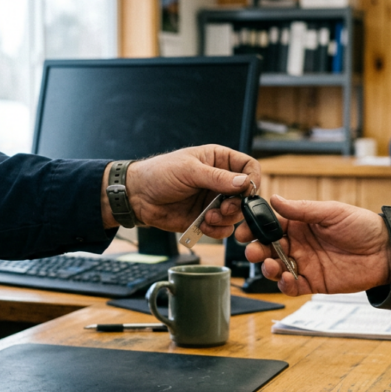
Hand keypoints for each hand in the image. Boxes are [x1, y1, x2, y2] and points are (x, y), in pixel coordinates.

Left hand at [102, 145, 259, 237]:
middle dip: (238, 204)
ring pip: (236, 215)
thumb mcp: (189, 170)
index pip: (249, 167)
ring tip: (208, 217)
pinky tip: (204, 225)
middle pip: (246, 195)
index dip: (252, 179)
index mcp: (219, 161)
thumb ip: (218, 177)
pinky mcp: (206, 219)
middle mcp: (220, 181)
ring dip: (226, 219)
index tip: (246, 191)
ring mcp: (214, 201)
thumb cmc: (159, 174)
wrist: (138, 196)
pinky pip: (223, 229)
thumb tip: (244, 183)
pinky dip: (218, 230)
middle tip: (224, 208)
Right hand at [235, 195, 390, 295]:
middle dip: (256, 250)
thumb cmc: (362, 226)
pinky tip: (285, 279)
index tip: (244, 231)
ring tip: (270, 265)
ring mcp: (304, 264)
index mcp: (299, 224)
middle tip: (253, 251)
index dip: (254, 228)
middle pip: (268, 248)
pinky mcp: (313, 282)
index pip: (270, 225)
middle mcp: (298, 244)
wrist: (386, 252)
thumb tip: (275, 199)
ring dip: (267, 267)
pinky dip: (285, 285)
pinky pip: (292, 286)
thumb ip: (302, 209)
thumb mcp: (331, 212)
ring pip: (276, 268)